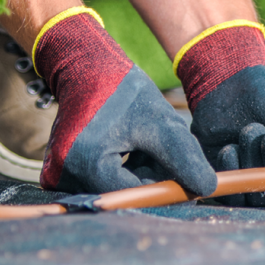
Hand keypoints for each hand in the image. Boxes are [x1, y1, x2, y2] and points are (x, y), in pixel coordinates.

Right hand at [34, 9, 215, 195]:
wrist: (86, 70)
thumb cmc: (123, 91)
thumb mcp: (160, 122)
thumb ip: (183, 157)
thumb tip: (207, 188)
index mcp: (86, 162)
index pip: (134, 194)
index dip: (163, 188)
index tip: (186, 179)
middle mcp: (64, 175)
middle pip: (122, 194)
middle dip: (150, 179)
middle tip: (163, 151)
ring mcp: (58, 175)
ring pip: (114, 189)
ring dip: (138, 174)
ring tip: (144, 144)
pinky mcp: (59, 173)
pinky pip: (101, 182)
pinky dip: (123, 171)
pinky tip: (129, 148)